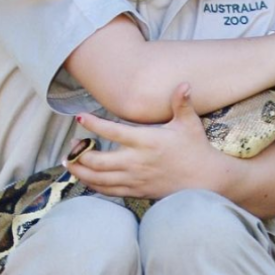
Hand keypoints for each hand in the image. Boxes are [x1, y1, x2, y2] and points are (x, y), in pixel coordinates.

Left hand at [68, 85, 221, 198]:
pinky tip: (85, 178)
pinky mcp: (136, 192)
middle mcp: (136, 161)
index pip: (112, 131)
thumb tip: (184, 83)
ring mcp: (135, 179)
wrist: (206, 180)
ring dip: (80, 170)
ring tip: (68, 162)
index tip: (79, 117)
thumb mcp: (189, 124)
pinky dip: (92, 185)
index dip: (93, 124)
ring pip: (98, 178)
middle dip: (79, 153)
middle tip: (72, 145)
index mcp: (146, 141)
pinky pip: (108, 191)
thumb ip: (181, 103)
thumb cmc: (196, 150)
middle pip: (97, 160)